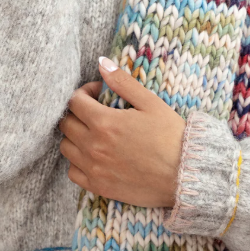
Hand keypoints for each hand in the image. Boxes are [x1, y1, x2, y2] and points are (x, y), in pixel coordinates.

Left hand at [58, 57, 185, 207]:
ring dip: (75, 135)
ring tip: (94, 131)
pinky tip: (94, 154)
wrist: (184, 175)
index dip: (84, 92)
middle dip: (77, 111)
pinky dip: (77, 160)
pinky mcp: (98, 187)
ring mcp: (94, 169)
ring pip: (65, 147)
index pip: (74, 102)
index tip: (98, 92)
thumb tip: (102, 63)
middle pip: (66, 124)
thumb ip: (122, 82)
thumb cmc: (170, 136)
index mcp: (105, 123)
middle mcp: (93, 146)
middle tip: (95, 109)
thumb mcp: (150, 102)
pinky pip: (73, 172)